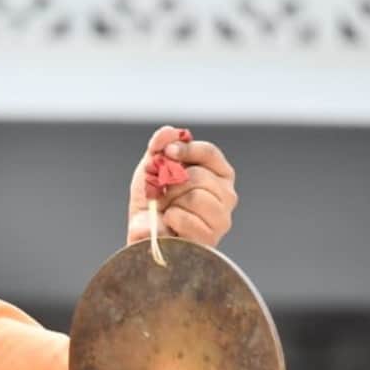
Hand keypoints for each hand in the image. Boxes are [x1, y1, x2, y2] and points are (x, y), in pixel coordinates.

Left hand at [127, 125, 238, 246]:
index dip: (187, 150)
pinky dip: (172, 219)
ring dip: (172, 203)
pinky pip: (188, 218)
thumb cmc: (152, 202)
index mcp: (218, 174)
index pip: (209, 153)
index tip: (167, 153)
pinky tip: (170, 224)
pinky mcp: (211, 238)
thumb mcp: (151, 168)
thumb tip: (169, 131)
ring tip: (168, 210)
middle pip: (200, 176)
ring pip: (197, 197)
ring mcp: (222, 218)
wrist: (143, 235)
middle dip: (172, 184)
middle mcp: (226, 195)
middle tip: (163, 194)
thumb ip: (159, 146)